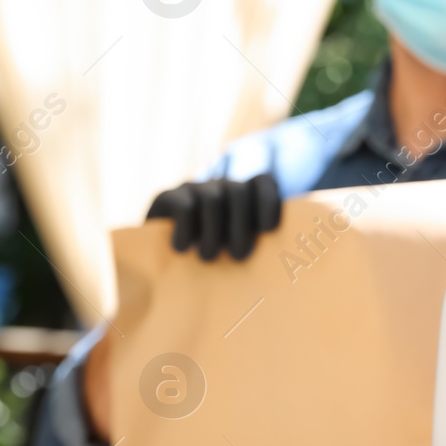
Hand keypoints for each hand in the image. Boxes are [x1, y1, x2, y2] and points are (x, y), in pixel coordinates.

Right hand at [145, 173, 281, 260]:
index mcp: (243, 196)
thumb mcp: (235, 251)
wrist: (159, 262)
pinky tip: (182, 248)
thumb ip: (257, 246)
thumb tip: (286, 262)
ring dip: (213, 232)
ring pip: (213, 199)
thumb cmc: (210, 262)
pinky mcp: (166, 197)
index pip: (263, 182)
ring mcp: (193, 188)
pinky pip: (184, 206)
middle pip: (238, 192)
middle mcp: (220, 186)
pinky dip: (186, 228)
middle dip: (241, 226)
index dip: (269, 202)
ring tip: (208, 258)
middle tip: (240, 256)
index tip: (268, 230)